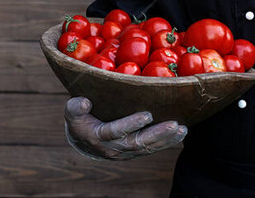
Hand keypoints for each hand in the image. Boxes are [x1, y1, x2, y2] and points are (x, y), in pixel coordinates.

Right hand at [64, 97, 186, 160]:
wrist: (83, 141)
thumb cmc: (79, 121)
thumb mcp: (72, 113)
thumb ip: (76, 107)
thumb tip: (85, 102)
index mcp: (98, 136)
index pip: (116, 131)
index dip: (131, 124)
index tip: (147, 114)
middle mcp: (113, 148)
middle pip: (137, 143)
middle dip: (156, 134)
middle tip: (173, 124)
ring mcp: (125, 152)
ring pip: (147, 148)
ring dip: (166, 140)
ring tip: (182, 129)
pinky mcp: (134, 152)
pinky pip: (151, 149)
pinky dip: (167, 143)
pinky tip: (181, 134)